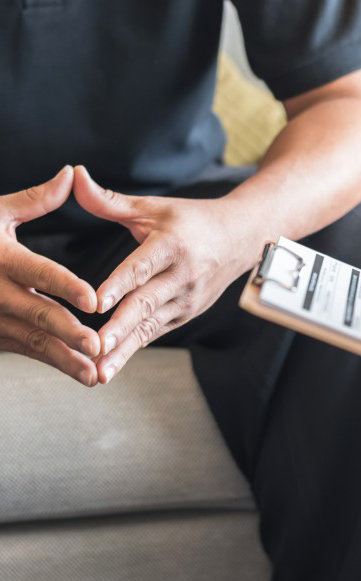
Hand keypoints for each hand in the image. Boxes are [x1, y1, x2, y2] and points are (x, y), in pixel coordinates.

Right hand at [0, 166, 99, 384]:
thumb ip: (36, 199)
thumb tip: (72, 173)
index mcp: (0, 256)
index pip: (39, 272)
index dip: (66, 286)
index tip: (94, 300)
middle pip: (37, 314)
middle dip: (68, 333)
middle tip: (97, 346)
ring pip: (32, 341)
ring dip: (64, 359)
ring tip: (94, 374)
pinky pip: (26, 350)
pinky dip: (53, 362)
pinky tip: (80, 372)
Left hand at [73, 166, 252, 383]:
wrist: (240, 239)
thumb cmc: (192, 221)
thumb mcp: (154, 207)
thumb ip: (110, 200)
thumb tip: (74, 176)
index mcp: (173, 245)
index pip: (142, 266)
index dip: (119, 284)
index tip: (97, 302)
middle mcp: (183, 276)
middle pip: (147, 304)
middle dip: (121, 328)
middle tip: (96, 348)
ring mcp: (188, 299)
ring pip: (150, 326)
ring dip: (125, 350)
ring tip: (99, 372)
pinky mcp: (186, 314)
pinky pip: (156, 332)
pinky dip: (134, 348)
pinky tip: (112, 366)